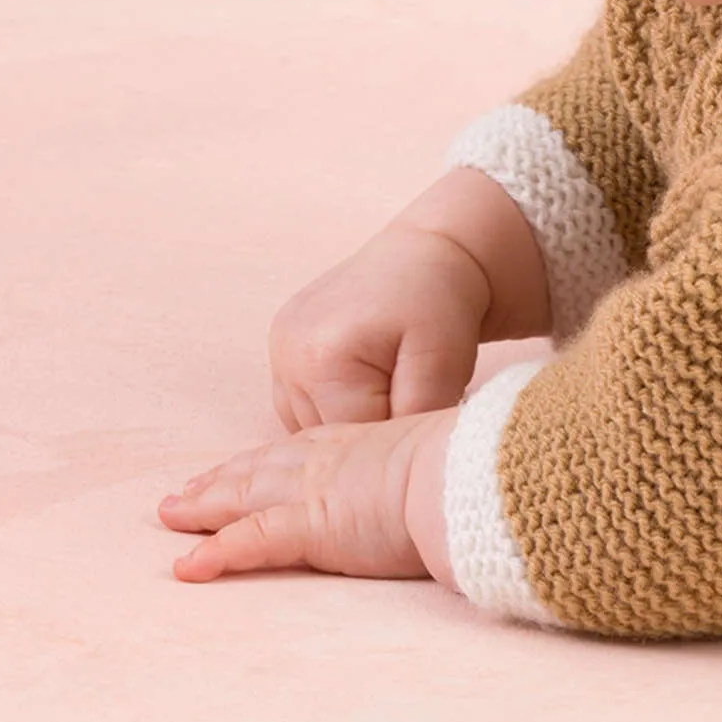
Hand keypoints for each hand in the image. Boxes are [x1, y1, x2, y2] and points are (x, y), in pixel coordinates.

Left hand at [159, 407, 457, 588]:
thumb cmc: (473, 464)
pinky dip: (219, 553)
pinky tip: (189, 567)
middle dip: (221, 479)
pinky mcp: (314, 527)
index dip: (264, 456)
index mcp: (364, 443)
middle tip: (184, 492)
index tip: (239, 462)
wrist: (472, 468)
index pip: (300, 447)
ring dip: (206, 507)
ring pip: (246, 497)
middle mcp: (332, 461)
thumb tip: (445, 484)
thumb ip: (428, 473)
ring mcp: (318, 492)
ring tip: (172, 517)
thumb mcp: (445, 460)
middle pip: (262, 468)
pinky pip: (254, 540)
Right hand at [268, 224, 488, 431]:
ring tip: (391, 385)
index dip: (391, 445)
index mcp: (321, 360)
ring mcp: (278, 348)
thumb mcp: (443, 362)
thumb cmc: (442, 303)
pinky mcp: (281, 345)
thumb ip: (415, 418)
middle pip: (326, 438)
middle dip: (371, 430)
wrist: (429, 252)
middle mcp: (286, 354)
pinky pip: (301, 403)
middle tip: (410, 402)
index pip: (350, 445)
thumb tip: (393, 469)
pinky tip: (367, 383)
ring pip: (310, 426)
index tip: (421, 424)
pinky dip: (334, 404)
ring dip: (350, 419)